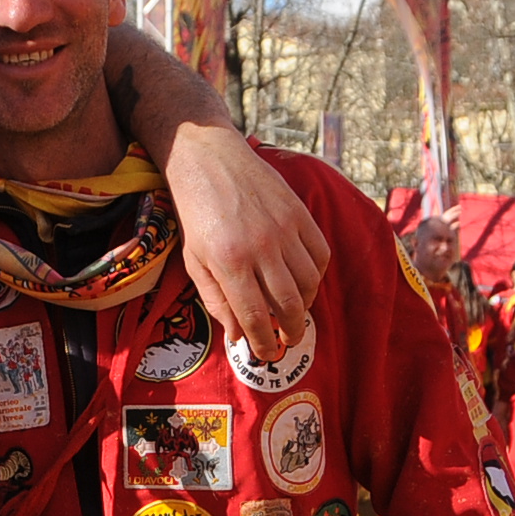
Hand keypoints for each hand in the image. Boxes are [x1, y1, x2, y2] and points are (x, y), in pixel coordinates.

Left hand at [163, 123, 328, 362]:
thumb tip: (238, 335)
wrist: (209, 160)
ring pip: (309, 282)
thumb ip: (216, 300)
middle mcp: (261, 247)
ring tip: (294, 313)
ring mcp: (284, 229)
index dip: (263, 342)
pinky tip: (304, 281)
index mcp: (230, 262)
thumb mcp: (194, 261)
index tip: (265, 355)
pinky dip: (316, 275)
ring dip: (305, 306)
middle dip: (290, 332)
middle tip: (287, 341)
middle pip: (289, 305)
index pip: (254, 317)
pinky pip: (320, 254)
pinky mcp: (299, 213)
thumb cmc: (196, 213)